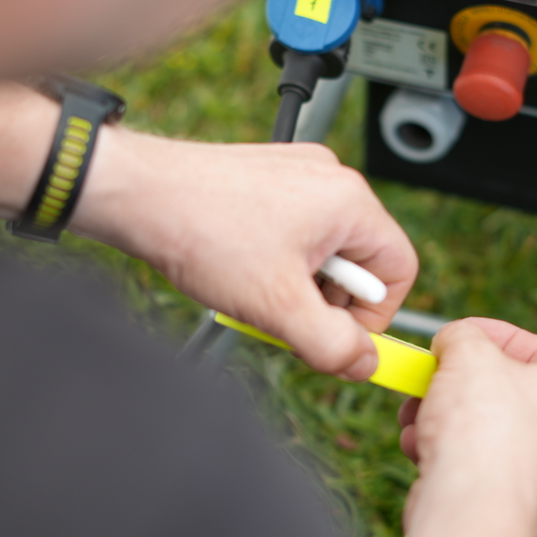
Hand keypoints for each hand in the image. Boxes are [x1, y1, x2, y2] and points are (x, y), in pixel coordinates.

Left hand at [78, 130, 417, 378]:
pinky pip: (295, 229)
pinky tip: (238, 269)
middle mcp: (331, 177)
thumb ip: (332, 345)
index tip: (336, 339)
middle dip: (327, 301)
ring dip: (299, 283)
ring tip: (254, 291)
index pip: (400, 269)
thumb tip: (364, 364)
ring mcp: (299, 172)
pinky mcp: (269, 176)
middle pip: (362, 259)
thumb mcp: (277, 307)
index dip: (374, 317)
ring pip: (324, 248)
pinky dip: (276, 259)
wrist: (136, 194)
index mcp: (349, 201)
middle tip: (285, 318)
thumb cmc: (203, 233)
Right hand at [396, 318, 536, 536]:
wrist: (470, 512)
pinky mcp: (522, 508)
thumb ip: (462, 335)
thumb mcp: (466, 351)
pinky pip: (484, 466)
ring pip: (491, 429)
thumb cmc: (482, 427)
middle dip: (457, 383)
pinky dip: (451, 454)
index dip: (489, 335)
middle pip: (509, 391)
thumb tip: (454, 342)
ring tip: (415, 416)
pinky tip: (422, 449)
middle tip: (429, 377)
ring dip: (445, 417)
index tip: (454, 337)